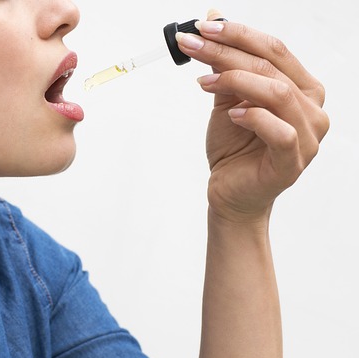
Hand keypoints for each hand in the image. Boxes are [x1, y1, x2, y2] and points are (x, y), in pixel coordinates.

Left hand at [176, 11, 328, 222]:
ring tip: (205, 83)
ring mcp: (307, 137)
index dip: (239, 34)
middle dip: (227, 52)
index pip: (275, 49)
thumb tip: (214, 18)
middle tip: (193, 45)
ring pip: (277, 93)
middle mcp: (311, 109)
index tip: (202, 27)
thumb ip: (224, 63)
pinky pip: (280, 131)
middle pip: (271, 67)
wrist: (230, 192)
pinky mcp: (292, 162)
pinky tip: (231, 115)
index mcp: (301, 88)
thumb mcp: (226, 98)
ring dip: (235, 81)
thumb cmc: (234, 147)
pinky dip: (253, 117)